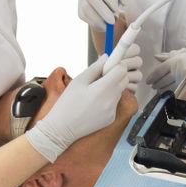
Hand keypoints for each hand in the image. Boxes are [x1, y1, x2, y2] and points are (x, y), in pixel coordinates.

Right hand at [25, 46, 141, 161]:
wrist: (62, 129)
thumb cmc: (67, 104)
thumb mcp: (78, 81)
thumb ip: (95, 68)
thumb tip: (107, 57)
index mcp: (102, 89)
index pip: (121, 70)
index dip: (115, 65)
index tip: (107, 65)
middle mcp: (111, 101)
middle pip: (124, 80)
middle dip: (115, 75)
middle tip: (100, 76)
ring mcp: (112, 111)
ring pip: (119, 91)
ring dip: (112, 87)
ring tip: (94, 91)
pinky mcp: (111, 119)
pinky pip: (115, 103)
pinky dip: (108, 99)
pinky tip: (94, 103)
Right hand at [78, 0, 126, 30]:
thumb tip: (124, 2)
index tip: (115, 8)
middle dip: (103, 11)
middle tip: (112, 21)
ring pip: (86, 8)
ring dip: (98, 19)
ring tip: (108, 25)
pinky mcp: (79, 8)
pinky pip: (83, 16)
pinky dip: (93, 22)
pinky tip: (102, 25)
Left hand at [147, 43, 185, 91]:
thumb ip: (173, 54)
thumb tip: (158, 57)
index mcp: (179, 60)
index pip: (159, 71)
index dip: (152, 77)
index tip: (149, 81)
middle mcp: (181, 72)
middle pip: (162, 82)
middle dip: (157, 85)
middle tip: (154, 87)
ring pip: (170, 90)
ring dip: (164, 91)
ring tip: (163, 91)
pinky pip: (180, 95)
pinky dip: (175, 95)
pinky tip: (175, 94)